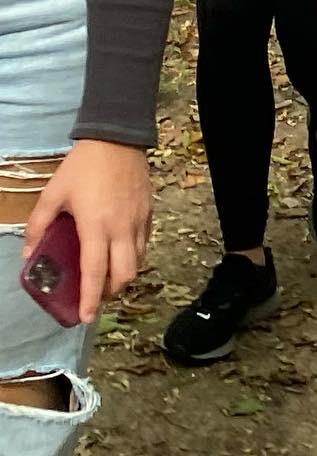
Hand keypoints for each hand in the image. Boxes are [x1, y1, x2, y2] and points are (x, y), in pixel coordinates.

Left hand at [23, 141, 151, 323]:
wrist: (117, 138)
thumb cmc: (82, 167)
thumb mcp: (53, 193)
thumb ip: (38, 225)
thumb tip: (28, 255)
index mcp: (96, 226)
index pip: (95, 272)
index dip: (91, 298)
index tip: (87, 317)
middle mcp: (121, 229)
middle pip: (125, 274)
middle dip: (111, 292)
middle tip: (96, 296)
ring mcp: (138, 221)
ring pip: (139, 262)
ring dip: (124, 275)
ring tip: (108, 276)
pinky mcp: (149, 212)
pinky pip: (144, 243)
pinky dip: (134, 256)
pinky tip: (120, 251)